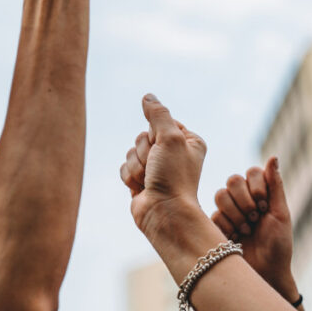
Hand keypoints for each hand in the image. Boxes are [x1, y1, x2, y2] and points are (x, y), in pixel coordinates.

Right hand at [120, 94, 207, 242]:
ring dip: (137, 166)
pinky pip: (124, 167)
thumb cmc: (174, 177)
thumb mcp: (171, 137)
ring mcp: (156, 168)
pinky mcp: (141, 181)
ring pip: (131, 152)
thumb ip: (158, 114)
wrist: (164, 214)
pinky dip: (130, 177)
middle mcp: (173, 153)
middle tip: (157, 167)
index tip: (167, 149)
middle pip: (143, 136)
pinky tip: (142, 188)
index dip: (157, 134)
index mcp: (188, 141)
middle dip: (145, 152)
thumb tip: (148, 97)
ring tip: (151, 180)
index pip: (161, 122)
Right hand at [210, 157, 297, 301]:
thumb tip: (273, 156)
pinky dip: (227, 226)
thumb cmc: (279, 245)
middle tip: (255, 217)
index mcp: (260, 193)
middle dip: (245, 200)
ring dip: (236, 213)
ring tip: (246, 229)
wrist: (266, 274)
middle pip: (233, 180)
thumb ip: (275, 185)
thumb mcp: (281, 214)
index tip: (265, 205)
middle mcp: (243, 199)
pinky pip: (214, 215)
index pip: (251, 172)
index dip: (256, 186)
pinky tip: (236, 239)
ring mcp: (228, 212)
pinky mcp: (216, 226)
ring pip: (220, 195)